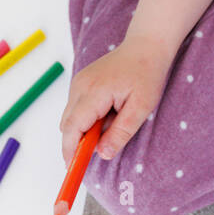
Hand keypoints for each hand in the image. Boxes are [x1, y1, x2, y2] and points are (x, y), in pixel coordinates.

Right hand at [59, 38, 170, 164]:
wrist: (145, 45)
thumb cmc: (147, 74)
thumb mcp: (141, 108)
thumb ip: (121, 132)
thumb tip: (103, 154)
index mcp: (94, 92)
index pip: (72, 128)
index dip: (70, 150)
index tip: (73, 169)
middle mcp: (80, 86)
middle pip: (67, 125)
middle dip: (76, 144)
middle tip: (94, 154)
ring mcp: (78, 83)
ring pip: (70, 118)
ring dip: (83, 130)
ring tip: (111, 123)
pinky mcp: (80, 83)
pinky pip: (76, 109)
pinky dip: (86, 120)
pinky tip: (107, 114)